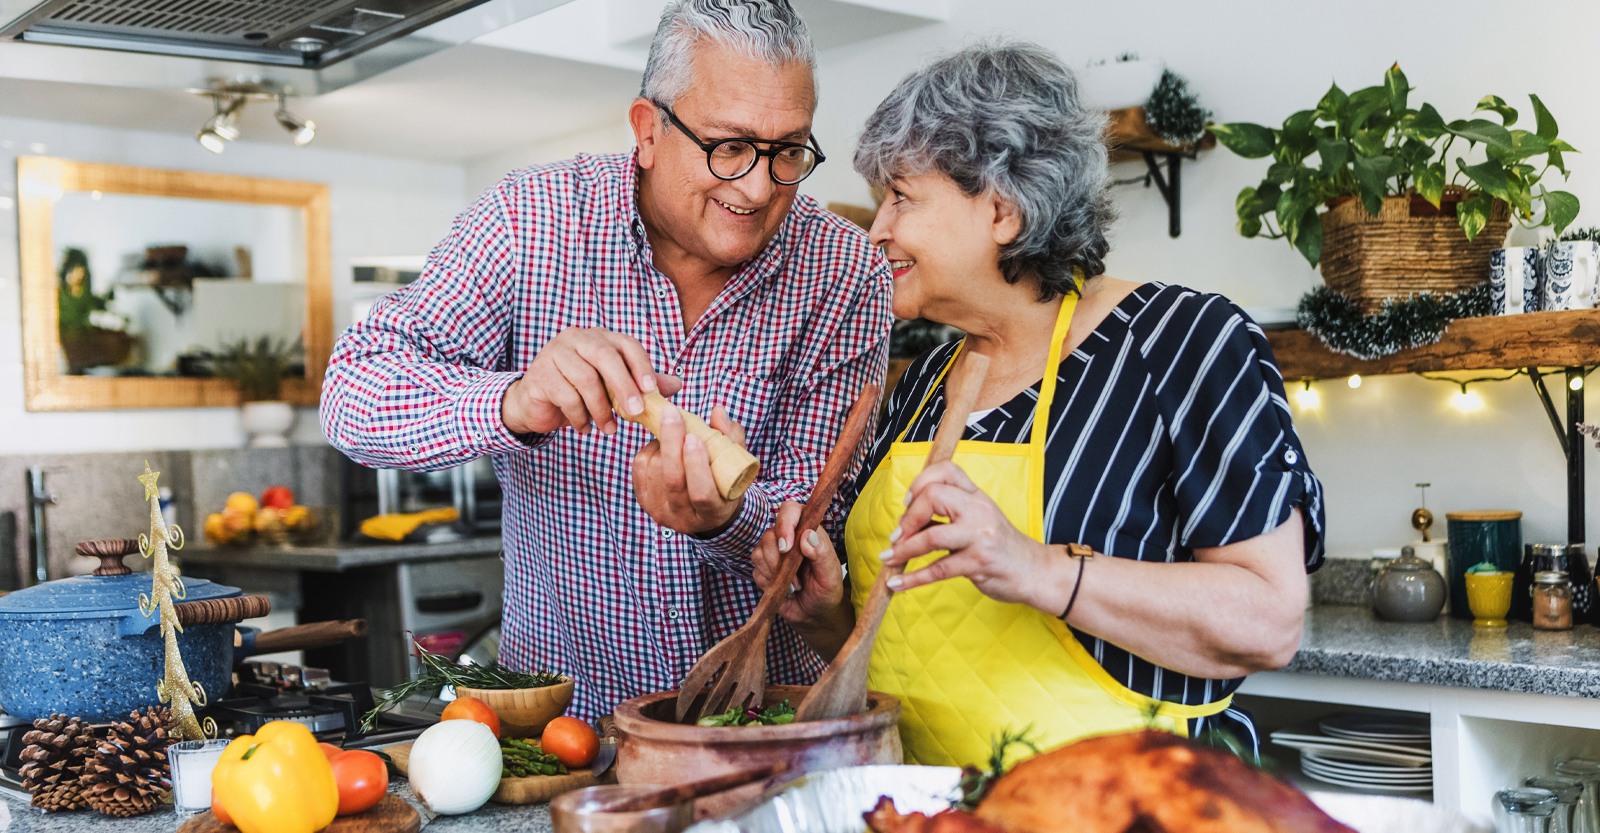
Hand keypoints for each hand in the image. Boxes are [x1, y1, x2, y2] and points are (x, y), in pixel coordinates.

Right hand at [501, 327, 681, 434]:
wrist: (537, 404)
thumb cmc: (579, 393)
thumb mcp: (613, 389)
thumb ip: (641, 384)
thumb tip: (676, 384)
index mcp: (599, 338)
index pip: (626, 345)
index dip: (641, 365)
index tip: (652, 390)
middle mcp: (577, 339)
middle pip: (605, 356)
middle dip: (624, 386)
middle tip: (636, 413)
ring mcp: (555, 353)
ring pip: (586, 379)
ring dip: (601, 409)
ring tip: (608, 428)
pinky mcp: (540, 374)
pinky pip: (566, 396)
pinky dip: (580, 416)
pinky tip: (584, 427)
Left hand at [633, 404, 746, 534]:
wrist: (705, 510)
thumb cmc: (724, 481)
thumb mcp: (735, 463)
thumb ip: (731, 437)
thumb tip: (718, 411)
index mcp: (713, 513)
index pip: (701, 493)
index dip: (696, 465)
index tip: (694, 437)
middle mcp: (684, 519)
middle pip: (673, 480)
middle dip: (672, 443)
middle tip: (672, 413)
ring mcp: (661, 512)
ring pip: (655, 470)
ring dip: (662, 443)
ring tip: (675, 432)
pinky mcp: (644, 501)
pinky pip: (640, 468)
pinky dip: (650, 448)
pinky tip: (662, 445)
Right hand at [752, 501, 844, 624]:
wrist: (815, 613)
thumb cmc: (826, 589)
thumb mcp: (831, 573)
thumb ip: (822, 553)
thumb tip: (807, 535)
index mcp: (807, 530)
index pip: (790, 510)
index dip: (785, 524)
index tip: (787, 547)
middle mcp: (788, 538)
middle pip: (770, 534)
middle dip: (779, 559)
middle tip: (796, 577)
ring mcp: (773, 553)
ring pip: (759, 551)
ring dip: (775, 573)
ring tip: (794, 585)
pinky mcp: (763, 569)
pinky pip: (756, 570)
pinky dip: (769, 582)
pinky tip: (784, 589)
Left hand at [880, 461, 1061, 609]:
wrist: (1036, 571)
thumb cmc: (1000, 546)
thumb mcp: (979, 518)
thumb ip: (949, 513)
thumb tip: (906, 520)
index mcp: (977, 495)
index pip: (946, 470)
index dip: (920, 482)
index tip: (908, 503)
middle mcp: (979, 510)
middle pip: (933, 496)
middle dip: (908, 517)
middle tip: (897, 535)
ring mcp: (980, 537)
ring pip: (931, 536)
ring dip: (903, 549)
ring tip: (889, 558)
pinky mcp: (979, 563)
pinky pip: (938, 569)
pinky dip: (913, 578)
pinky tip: (897, 583)